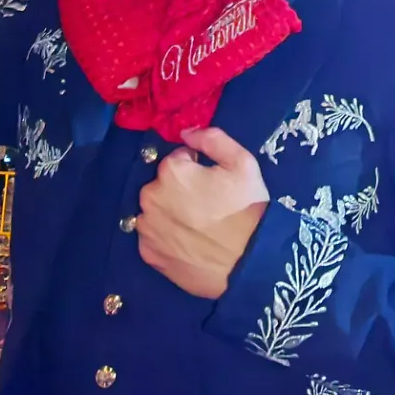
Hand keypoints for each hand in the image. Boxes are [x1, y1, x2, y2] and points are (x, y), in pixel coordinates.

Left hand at [137, 127, 269, 298]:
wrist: (247, 262)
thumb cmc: (246, 209)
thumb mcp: (243, 163)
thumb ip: (212, 139)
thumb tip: (187, 132)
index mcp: (171, 171)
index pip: (178, 158)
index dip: (197, 167)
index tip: (213, 182)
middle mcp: (150, 197)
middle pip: (162, 184)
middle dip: (180, 189)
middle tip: (207, 205)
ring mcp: (146, 228)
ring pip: (156, 210)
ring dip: (170, 212)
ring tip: (198, 226)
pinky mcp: (148, 254)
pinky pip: (154, 236)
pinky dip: (166, 237)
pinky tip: (188, 242)